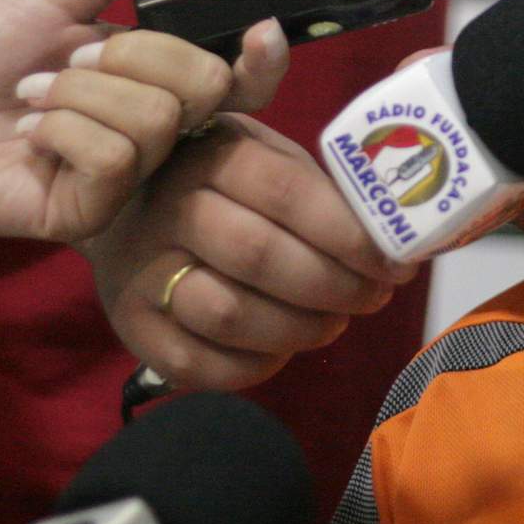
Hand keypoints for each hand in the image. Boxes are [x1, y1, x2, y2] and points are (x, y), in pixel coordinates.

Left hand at [0, 0, 286, 242]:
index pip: (246, 79)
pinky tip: (28, 133)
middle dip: (133, 55)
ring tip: (34, 97)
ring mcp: (132, 178)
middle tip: (73, 58)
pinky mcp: (94, 212)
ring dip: (77, 92)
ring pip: (155, 119)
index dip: (265, 59)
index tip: (258, 29)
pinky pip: (114, 158)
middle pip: (206, 87)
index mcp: (166, 80)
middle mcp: (162, 133)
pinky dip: (58, 130)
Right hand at [80, 114, 417, 390]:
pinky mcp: (131, 328)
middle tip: (374, 297)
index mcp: (212, 157)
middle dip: (335, 286)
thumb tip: (400, 234)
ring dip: (301, 328)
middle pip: (260, 256)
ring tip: (335, 321)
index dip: (351, 235)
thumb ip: (324, 189)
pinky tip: (287, 346)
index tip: (396, 263)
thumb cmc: (226, 184)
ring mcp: (140, 273)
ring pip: (230, 314)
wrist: (122, 209)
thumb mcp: (268, 158)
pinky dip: (259, 365)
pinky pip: (201, 366)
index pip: (288, 192)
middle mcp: (166, 211)